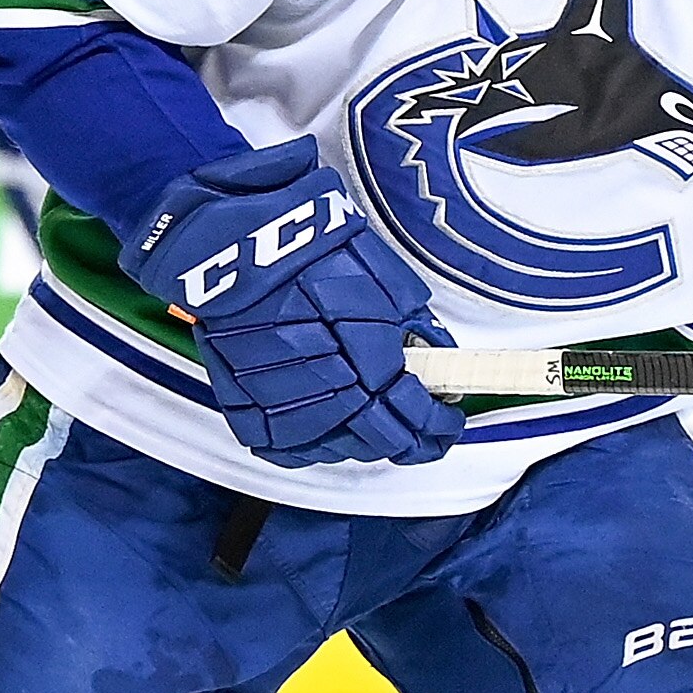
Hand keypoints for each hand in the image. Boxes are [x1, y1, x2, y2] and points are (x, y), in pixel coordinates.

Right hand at [125, 143, 462, 467]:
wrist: (246, 243)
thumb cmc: (316, 254)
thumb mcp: (390, 286)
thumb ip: (416, 332)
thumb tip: (433, 357)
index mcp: (374, 369)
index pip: (417, 418)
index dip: (438, 424)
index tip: (445, 420)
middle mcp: (331, 397)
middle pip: (380, 442)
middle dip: (408, 438)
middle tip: (420, 430)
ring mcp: (286, 407)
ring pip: (335, 449)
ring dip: (361, 442)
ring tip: (372, 426)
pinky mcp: (247, 405)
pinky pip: (285, 446)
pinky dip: (310, 444)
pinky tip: (325, 431)